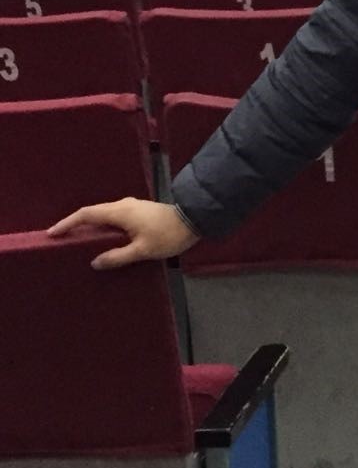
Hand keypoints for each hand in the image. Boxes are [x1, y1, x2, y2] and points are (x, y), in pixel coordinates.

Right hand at [48, 198, 199, 269]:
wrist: (195, 219)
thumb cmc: (168, 235)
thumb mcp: (143, 250)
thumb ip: (118, 257)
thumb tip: (95, 262)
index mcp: (119, 212)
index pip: (86, 215)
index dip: (67, 223)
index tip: (53, 233)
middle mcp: (122, 205)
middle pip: (93, 213)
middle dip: (76, 225)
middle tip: (64, 239)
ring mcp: (132, 207)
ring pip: (105, 216)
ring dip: (92, 227)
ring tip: (82, 242)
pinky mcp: (139, 211)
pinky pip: (115, 218)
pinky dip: (105, 228)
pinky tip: (106, 240)